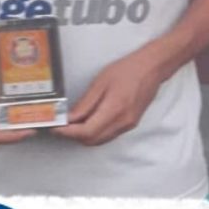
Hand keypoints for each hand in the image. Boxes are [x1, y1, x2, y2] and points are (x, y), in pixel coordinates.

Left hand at [54, 45, 168, 145]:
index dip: (68, 133)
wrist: (152, 68)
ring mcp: (128, 125)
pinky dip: (96, 132)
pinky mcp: (130, 124)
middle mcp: (122, 122)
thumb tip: (70, 118)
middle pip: (91, 140)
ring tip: (73, 123)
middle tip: (61, 125)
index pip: (86, 132)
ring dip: (84, 135)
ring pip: (100, 140)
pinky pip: (108, 135)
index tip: (55, 128)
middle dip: (73, 136)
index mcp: (114, 110)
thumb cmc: (129, 69)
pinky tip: (89, 121)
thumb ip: (85, 103)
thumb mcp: (101, 82)